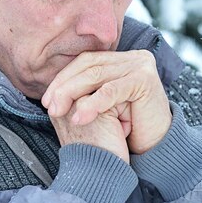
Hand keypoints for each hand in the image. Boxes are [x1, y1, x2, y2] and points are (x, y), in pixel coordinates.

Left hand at [42, 50, 171, 154]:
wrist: (155, 145)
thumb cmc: (127, 128)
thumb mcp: (102, 104)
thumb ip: (84, 90)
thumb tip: (52, 89)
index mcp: (121, 59)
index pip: (86, 61)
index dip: (63, 78)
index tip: (46, 99)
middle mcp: (133, 57)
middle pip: (89, 65)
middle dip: (64, 86)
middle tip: (49, 106)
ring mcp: (141, 65)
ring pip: (97, 76)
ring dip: (73, 93)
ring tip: (58, 112)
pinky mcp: (145, 79)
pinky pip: (111, 90)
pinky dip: (93, 104)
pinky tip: (79, 118)